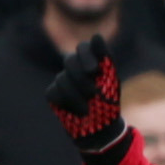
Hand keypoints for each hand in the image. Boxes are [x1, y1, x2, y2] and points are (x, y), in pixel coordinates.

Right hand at [44, 34, 131, 164]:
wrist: (101, 128)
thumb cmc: (108, 102)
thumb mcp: (110, 79)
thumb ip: (104, 57)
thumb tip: (96, 35)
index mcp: (90, 61)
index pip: (83, 47)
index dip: (86, 55)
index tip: (94, 70)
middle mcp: (75, 68)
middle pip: (69, 60)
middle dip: (81, 78)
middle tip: (93, 93)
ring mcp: (62, 80)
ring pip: (61, 79)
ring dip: (77, 96)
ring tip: (88, 108)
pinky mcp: (53, 94)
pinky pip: (54, 92)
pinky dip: (66, 103)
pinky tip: (76, 111)